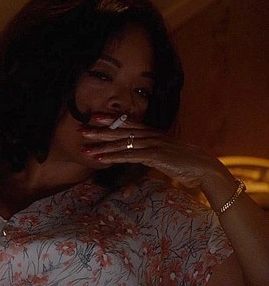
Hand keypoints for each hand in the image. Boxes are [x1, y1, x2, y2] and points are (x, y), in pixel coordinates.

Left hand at [81, 114, 228, 188]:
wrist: (204, 168)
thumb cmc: (185, 163)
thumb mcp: (164, 155)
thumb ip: (149, 152)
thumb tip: (136, 155)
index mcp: (153, 134)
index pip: (128, 124)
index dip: (110, 120)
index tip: (94, 116)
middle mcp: (151, 136)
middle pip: (121, 131)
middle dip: (99, 130)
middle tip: (80, 129)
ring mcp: (153, 145)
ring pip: (122, 143)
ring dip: (102, 146)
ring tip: (85, 148)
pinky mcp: (155, 156)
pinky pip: (130, 156)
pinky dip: (114, 157)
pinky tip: (101, 159)